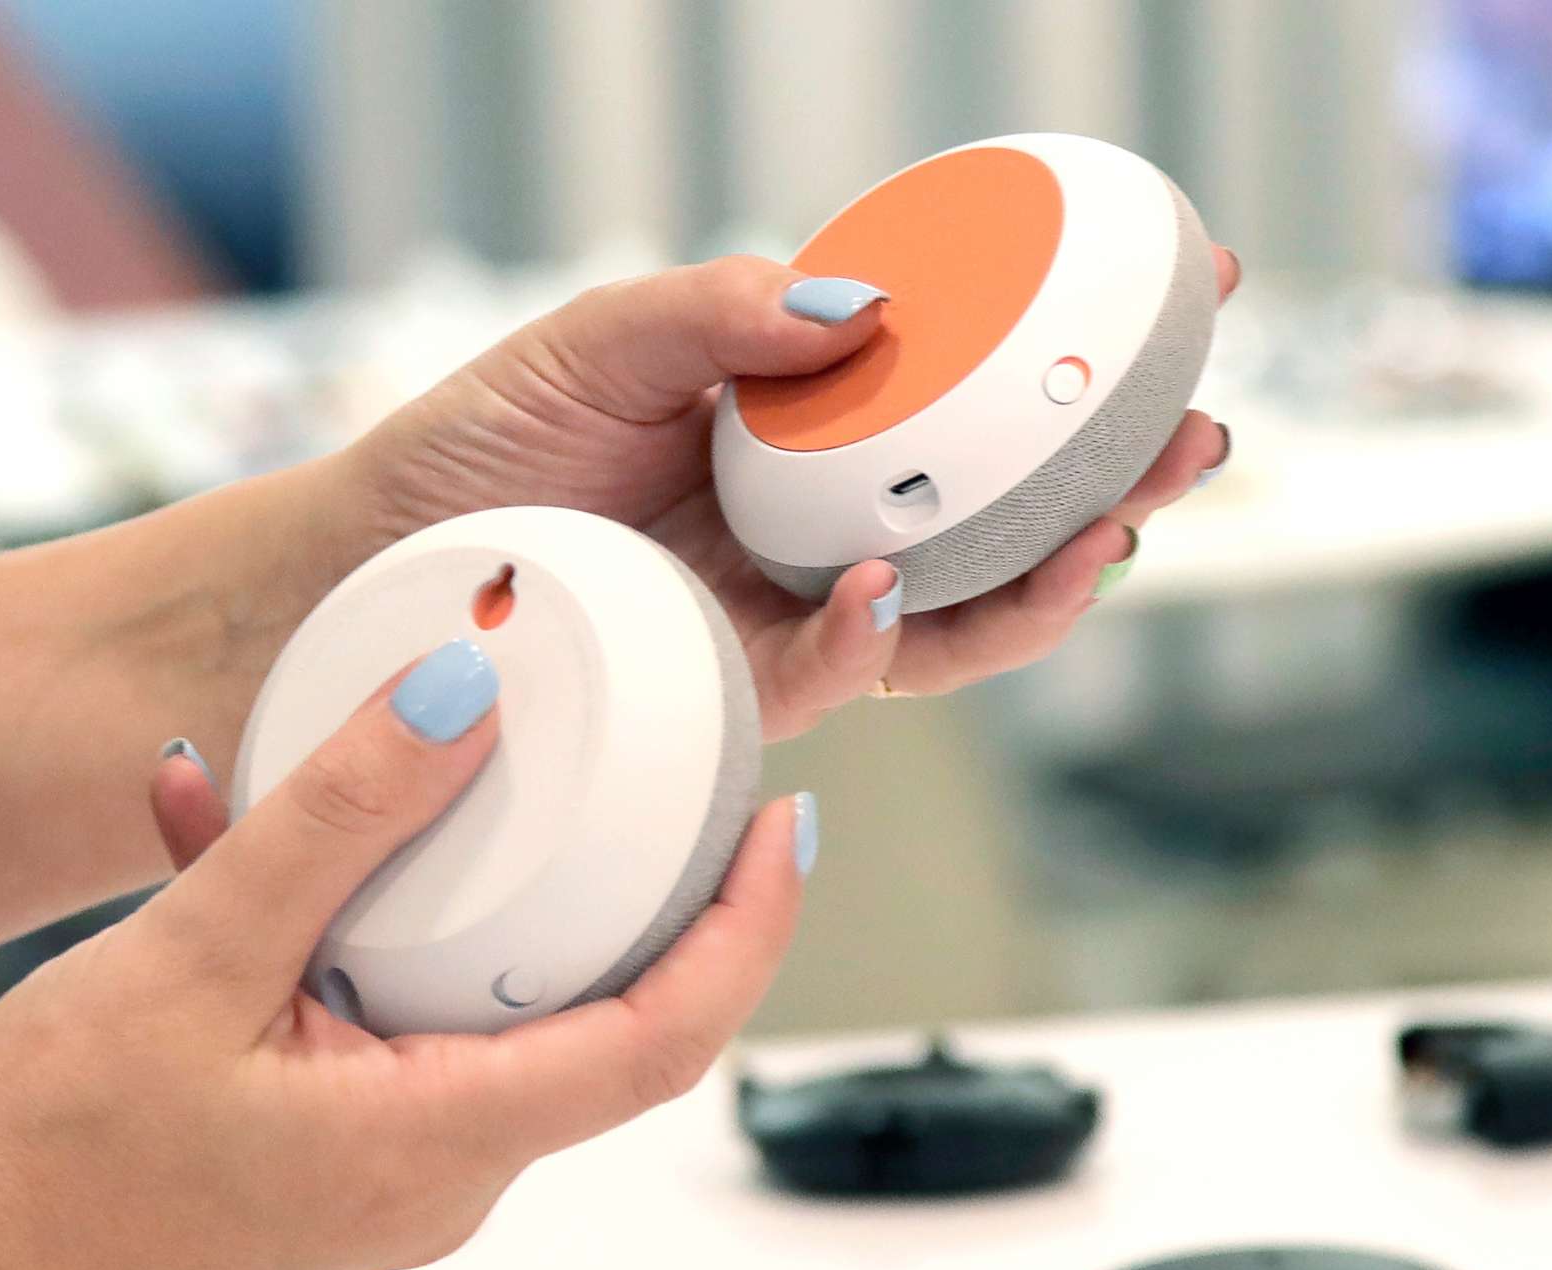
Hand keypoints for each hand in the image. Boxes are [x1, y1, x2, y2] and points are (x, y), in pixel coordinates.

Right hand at [0, 643, 812, 1269]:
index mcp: (442, 1145)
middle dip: (610, 883)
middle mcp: (436, 1180)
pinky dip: (334, 938)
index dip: (749, 929)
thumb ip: (334, 821)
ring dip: (428, 889)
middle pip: (588, 1017)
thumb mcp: (194, 956)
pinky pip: (372, 1030)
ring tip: (372, 760)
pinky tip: (220, 833)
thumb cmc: (38, 1159)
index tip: (788, 822)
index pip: (669, 1039)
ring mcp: (376, 1183)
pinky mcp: (316, 1168)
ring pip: (465, 1009)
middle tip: (621, 754)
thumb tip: (461, 699)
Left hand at [346, 250, 1239, 739]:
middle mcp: (819, 528)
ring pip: (956, 622)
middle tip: (1191, 438)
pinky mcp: (732, 697)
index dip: (1080, 357)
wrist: (361, 569)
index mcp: (808, 429)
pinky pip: (835, 679)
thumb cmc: (477, 449)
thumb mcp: (602, 340)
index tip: (1188, 290)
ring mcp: (785, 618)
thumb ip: (727, 310)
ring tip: (1099, 536)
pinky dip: (874, 637)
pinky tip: (884, 590)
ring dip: (1042, 587)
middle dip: (1115, 487)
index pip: (974, 392)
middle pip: (1005, 519)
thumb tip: (869, 303)